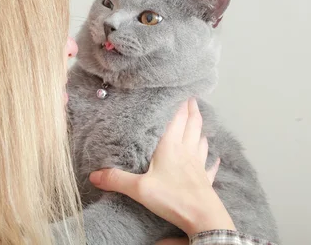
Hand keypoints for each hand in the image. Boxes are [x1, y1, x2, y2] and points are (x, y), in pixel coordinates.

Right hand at [89, 98, 235, 236]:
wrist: (202, 218)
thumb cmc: (173, 198)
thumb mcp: (139, 188)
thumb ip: (116, 179)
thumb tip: (94, 175)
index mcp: (171, 147)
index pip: (178, 119)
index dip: (181, 105)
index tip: (183, 92)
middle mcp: (187, 152)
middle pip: (192, 125)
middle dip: (192, 111)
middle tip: (193, 100)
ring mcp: (198, 166)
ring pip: (201, 141)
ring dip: (200, 130)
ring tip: (199, 123)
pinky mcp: (205, 180)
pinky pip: (209, 167)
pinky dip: (212, 160)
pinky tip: (215, 158)